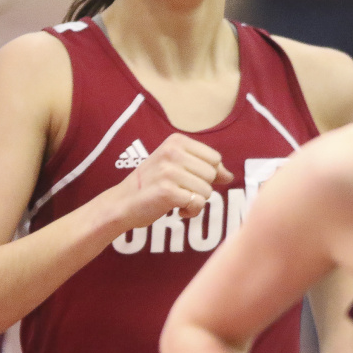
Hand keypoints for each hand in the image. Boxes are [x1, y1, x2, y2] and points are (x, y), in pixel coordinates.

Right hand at [110, 133, 232, 230]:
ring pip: (207, 190)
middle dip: (202, 188)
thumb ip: (204, 167)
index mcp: (176, 141)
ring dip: (196, 201)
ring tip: (178, 200)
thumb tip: (229, 176)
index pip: (215, 158)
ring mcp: (169, 171)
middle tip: (182, 191)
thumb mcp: (176, 166)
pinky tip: (176, 209)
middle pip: (212, 174)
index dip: (209, 174)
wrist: (122, 203)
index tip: (191, 179)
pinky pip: (198, 203)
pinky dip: (191, 211)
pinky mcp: (167, 192)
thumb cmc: (152, 184)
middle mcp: (172, 152)